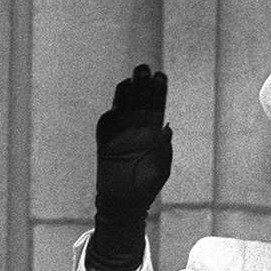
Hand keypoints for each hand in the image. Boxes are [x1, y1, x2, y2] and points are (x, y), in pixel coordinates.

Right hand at [95, 64, 172, 215]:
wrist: (125, 202)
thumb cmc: (147, 186)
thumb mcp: (160, 168)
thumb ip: (164, 148)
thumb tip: (166, 127)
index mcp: (154, 133)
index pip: (156, 107)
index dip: (158, 92)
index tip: (161, 76)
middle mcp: (137, 129)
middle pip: (139, 102)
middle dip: (142, 86)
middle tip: (144, 68)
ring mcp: (119, 133)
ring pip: (123, 108)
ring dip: (126, 92)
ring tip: (131, 77)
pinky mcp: (104, 141)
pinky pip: (108, 123)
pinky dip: (112, 112)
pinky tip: (117, 102)